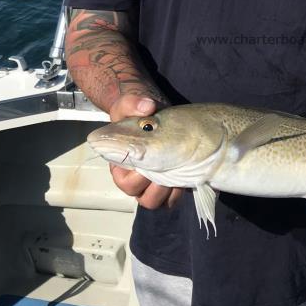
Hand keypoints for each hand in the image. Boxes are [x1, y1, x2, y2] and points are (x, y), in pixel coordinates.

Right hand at [108, 95, 185, 209]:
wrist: (157, 115)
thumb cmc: (139, 113)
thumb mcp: (132, 103)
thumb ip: (133, 103)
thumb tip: (146, 107)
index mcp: (120, 164)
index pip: (124, 182)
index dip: (138, 176)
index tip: (152, 161)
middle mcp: (134, 178)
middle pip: (142, 197)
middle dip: (157, 185)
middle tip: (168, 166)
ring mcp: (151, 183)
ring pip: (157, 202)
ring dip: (169, 191)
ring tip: (178, 172)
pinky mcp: (168, 184)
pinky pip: (171, 200)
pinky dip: (178, 192)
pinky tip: (185, 176)